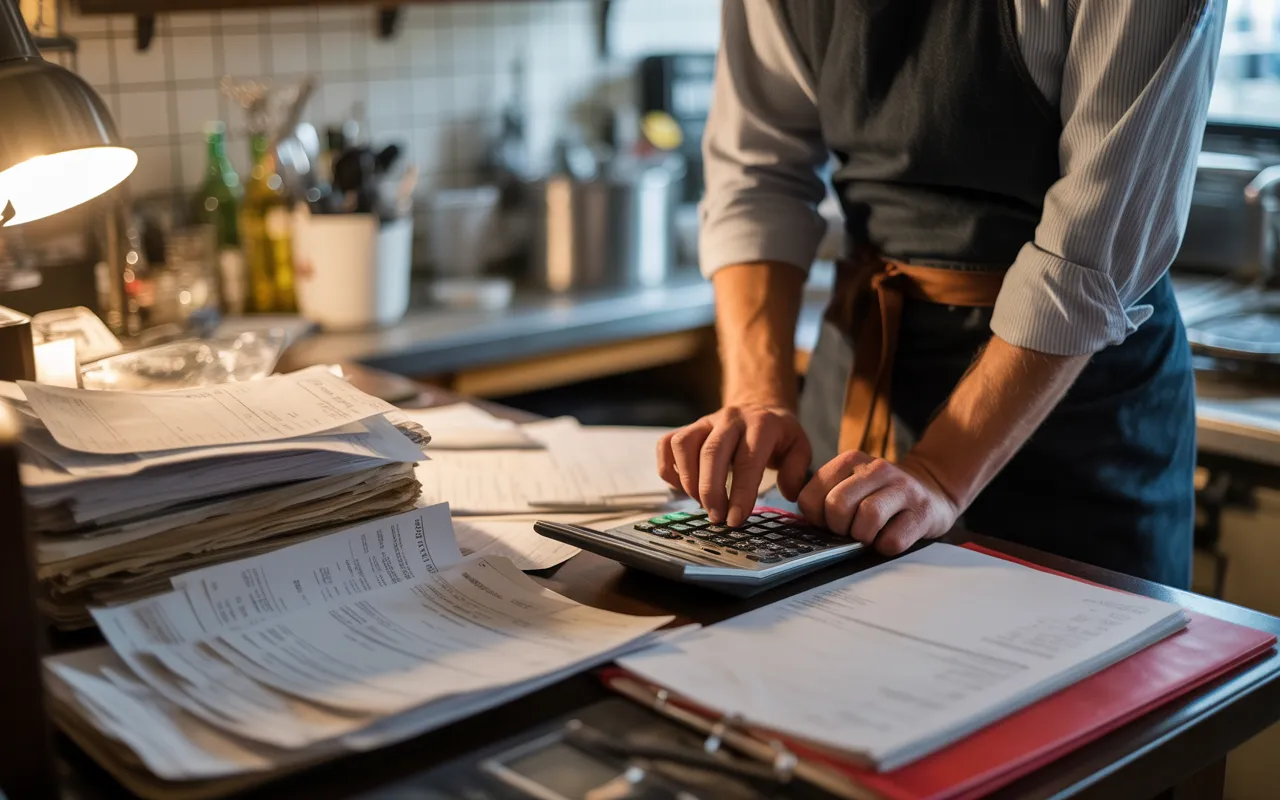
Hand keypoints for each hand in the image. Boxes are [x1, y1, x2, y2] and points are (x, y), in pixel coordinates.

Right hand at [657, 405, 811, 526]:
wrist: (759, 406)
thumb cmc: (777, 434)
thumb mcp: (799, 447)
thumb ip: (796, 470)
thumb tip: (787, 493)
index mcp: (761, 424)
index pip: (747, 461)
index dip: (740, 493)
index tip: (736, 520)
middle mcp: (730, 419)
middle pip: (711, 453)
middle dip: (710, 492)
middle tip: (717, 518)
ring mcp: (705, 421)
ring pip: (683, 445)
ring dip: (689, 481)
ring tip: (702, 503)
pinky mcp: (688, 427)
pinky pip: (666, 445)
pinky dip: (669, 470)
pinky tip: (685, 488)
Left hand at [797, 451, 959, 554]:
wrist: (933, 491)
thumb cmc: (882, 495)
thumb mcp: (852, 484)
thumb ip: (827, 496)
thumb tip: (808, 525)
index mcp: (851, 460)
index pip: (812, 495)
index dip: (816, 517)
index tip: (827, 521)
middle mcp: (877, 468)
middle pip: (838, 505)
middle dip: (838, 527)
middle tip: (849, 530)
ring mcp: (903, 488)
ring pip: (867, 518)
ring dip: (863, 537)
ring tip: (869, 535)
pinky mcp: (922, 512)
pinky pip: (892, 540)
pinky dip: (884, 547)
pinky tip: (888, 539)